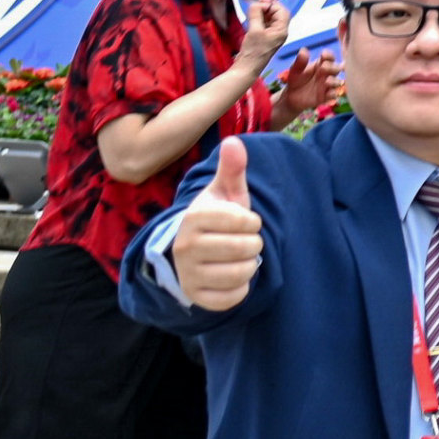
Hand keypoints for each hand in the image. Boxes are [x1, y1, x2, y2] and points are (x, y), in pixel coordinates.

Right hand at [166, 140, 264, 312]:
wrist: (192, 253)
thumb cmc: (216, 218)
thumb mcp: (225, 192)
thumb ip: (232, 169)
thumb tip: (234, 142)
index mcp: (194, 217)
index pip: (244, 219)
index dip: (252, 221)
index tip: (244, 221)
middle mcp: (185, 246)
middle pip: (247, 247)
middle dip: (253, 243)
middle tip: (241, 241)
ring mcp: (188, 274)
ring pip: (243, 272)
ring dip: (249, 265)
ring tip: (237, 257)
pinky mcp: (196, 297)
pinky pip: (234, 297)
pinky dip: (241, 288)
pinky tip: (230, 276)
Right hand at [234, 0, 292, 70]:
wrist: (247, 68)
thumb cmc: (253, 51)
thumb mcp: (254, 30)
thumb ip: (256, 15)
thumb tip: (257, 3)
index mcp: (282, 30)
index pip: (282, 11)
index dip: (272, 5)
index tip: (260, 3)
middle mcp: (280, 32)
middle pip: (278, 14)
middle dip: (268, 7)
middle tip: (257, 4)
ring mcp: (272, 35)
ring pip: (271, 18)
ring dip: (263, 12)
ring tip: (253, 10)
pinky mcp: (265, 37)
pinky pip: (265, 24)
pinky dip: (260, 18)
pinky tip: (252, 17)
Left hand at [273, 49, 341, 121]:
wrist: (291, 97)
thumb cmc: (295, 80)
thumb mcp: (295, 70)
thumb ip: (300, 61)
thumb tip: (304, 50)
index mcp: (321, 64)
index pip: (330, 57)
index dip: (329, 55)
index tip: (323, 55)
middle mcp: (327, 74)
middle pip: (337, 68)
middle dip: (333, 67)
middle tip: (323, 68)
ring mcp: (328, 85)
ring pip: (338, 81)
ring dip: (334, 81)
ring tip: (326, 81)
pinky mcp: (326, 96)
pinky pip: (334, 94)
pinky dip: (332, 93)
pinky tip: (326, 93)